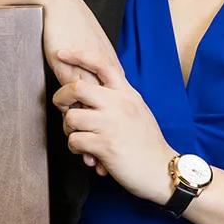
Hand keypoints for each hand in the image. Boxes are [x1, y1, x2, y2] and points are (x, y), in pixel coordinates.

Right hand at [34, 0, 122, 173]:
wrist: (58, 5)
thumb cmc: (71, 24)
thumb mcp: (87, 49)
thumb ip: (93, 68)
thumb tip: (96, 86)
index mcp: (110, 68)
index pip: (119, 105)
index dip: (120, 127)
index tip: (124, 148)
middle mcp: (104, 74)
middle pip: (111, 115)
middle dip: (111, 140)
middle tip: (111, 163)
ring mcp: (88, 75)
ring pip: (94, 116)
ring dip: (93, 140)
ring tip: (93, 161)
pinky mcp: (69, 75)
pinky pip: (75, 107)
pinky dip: (76, 127)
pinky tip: (74, 143)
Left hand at [53, 48, 177, 203]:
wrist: (161, 170)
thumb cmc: (148, 144)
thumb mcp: (137, 111)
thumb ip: (118, 99)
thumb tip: (91, 95)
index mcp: (127, 94)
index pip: (102, 64)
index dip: (79, 55)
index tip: (62, 54)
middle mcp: (119, 104)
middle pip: (77, 87)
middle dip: (61, 97)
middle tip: (63, 107)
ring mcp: (111, 124)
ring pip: (71, 118)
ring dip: (69, 130)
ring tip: (80, 137)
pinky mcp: (105, 145)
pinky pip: (74, 141)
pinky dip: (76, 149)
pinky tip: (88, 153)